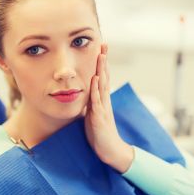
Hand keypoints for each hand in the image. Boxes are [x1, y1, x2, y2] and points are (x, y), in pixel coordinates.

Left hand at [84, 44, 133, 172]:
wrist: (110, 149)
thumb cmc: (99, 132)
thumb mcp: (93, 114)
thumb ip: (91, 103)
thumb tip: (84, 93)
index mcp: (101, 99)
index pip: (101, 77)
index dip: (101, 64)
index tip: (100, 49)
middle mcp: (104, 100)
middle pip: (104, 77)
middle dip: (103, 61)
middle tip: (103, 44)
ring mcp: (103, 108)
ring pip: (102, 85)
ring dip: (101, 70)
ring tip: (100, 56)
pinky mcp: (100, 117)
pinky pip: (97, 101)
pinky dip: (96, 89)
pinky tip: (94, 79)